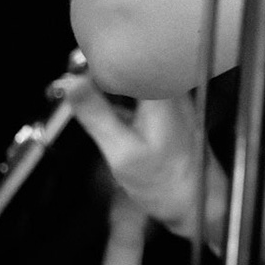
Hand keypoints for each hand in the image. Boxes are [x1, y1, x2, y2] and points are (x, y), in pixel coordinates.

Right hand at [56, 63, 225, 243]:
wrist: (198, 205)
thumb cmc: (162, 183)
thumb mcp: (121, 151)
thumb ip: (96, 114)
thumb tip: (68, 82)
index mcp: (161, 89)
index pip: (124, 58)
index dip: (94, 62)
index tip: (69, 75)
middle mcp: (170, 87)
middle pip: (128, 66)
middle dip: (96, 73)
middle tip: (67, 88)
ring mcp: (170, 99)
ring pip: (130, 81)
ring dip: (105, 86)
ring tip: (77, 94)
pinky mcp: (166, 112)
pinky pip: (137, 95)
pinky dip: (117, 100)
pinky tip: (100, 110)